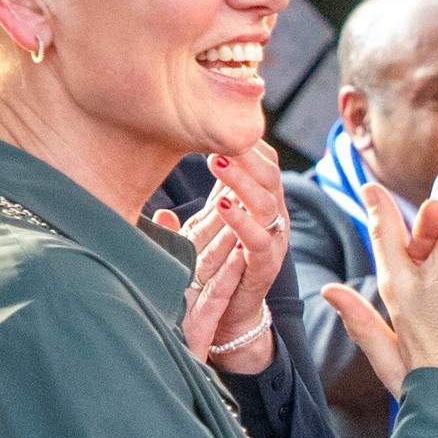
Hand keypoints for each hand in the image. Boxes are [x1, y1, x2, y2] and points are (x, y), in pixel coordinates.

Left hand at [156, 145, 290, 373]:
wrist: (228, 317)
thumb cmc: (213, 269)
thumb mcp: (199, 230)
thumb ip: (193, 208)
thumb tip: (164, 191)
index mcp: (259, 203)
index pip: (263, 161)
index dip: (247, 142)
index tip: (220, 120)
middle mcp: (272, 218)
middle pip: (270, 174)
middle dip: (247, 152)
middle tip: (218, 134)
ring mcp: (273, 242)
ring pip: (267, 201)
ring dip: (242, 180)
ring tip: (216, 162)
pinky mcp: (266, 267)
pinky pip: (259, 239)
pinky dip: (241, 220)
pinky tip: (223, 204)